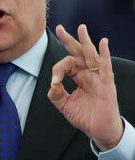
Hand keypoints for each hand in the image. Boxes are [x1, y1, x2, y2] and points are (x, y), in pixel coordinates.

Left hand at [47, 24, 123, 150]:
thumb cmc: (84, 117)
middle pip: (78, 52)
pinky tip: (103, 42)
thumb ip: (55, 94)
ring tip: (81, 28)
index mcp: (78, 76)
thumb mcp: (63, 105)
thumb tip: (53, 84)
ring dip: (85, 41)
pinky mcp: (106, 84)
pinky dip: (104, 54)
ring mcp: (98, 77)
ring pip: (91, 55)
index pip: (66, 64)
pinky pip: (106, 66)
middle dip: (68, 39)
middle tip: (59, 28)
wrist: (99, 132)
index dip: (58, 70)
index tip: (55, 83)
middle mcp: (88, 73)